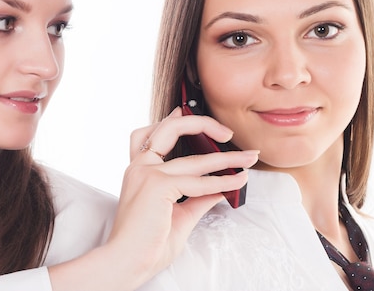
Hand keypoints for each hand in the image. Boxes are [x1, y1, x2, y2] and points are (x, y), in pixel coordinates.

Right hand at [107, 107, 258, 286]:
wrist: (126, 262)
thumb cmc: (145, 244)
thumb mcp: (177, 217)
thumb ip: (196, 199)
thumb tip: (218, 189)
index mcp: (138, 171)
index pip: (148, 135)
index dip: (167, 120)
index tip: (182, 111)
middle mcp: (140, 166)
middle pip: (167, 128)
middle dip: (200, 123)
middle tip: (227, 132)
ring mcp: (147, 174)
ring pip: (194, 159)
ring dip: (227, 158)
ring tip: (248, 158)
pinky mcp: (157, 186)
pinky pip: (198, 182)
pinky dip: (222, 181)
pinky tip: (237, 181)